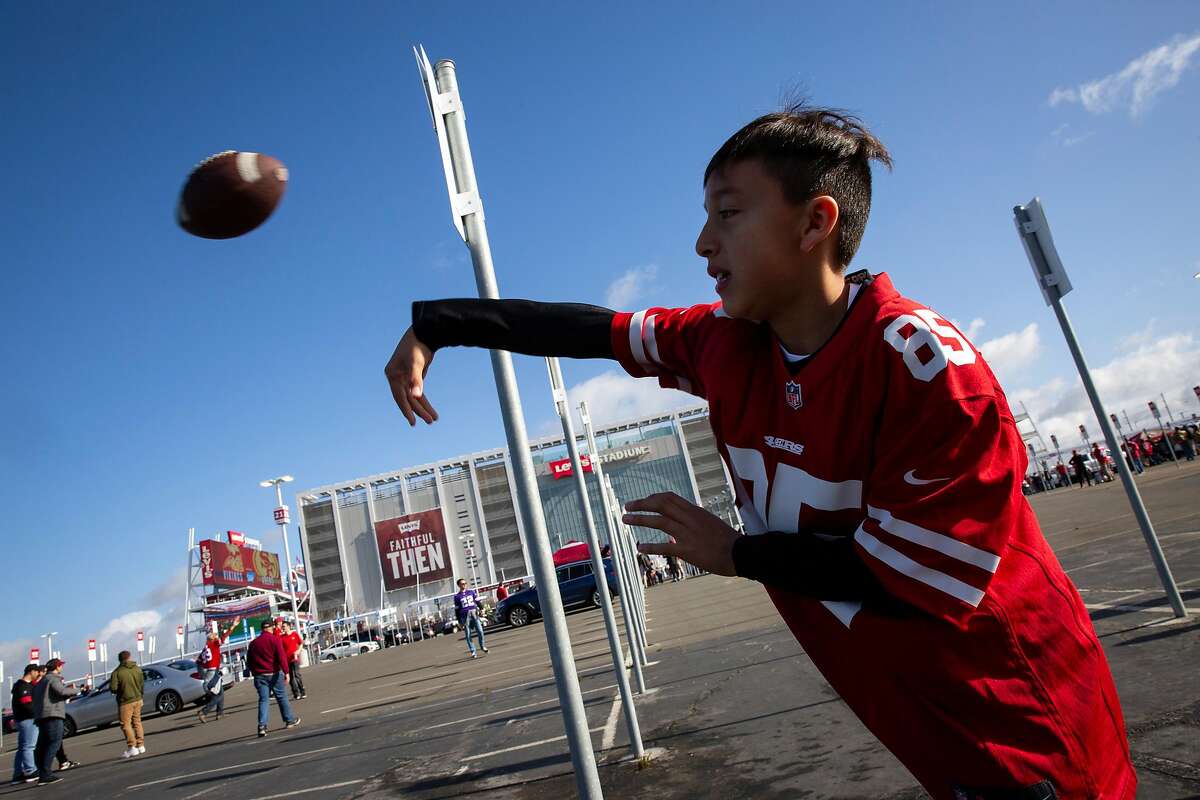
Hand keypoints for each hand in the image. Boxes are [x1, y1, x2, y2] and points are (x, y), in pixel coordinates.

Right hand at [384, 326, 438, 425]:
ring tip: (433, 419)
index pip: (399, 397)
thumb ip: (416, 380)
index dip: (406, 410)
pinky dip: (424, 401)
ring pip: (413, 397)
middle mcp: (396, 378)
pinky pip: (418, 392)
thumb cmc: (418, 347)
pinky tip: (431, 410)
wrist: (425, 333)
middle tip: (430, 422)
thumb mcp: (416, 363)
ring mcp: (404, 378)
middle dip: (419, 410)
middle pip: (407, 399)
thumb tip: (416, 396)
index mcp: (392, 375)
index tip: (413, 422)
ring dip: (423, 408)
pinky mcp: (413, 377)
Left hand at [623, 492, 738, 576]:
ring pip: (659, 521)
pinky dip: (650, 546)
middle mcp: (690, 519)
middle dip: (642, 504)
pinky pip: (665, 546)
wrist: (742, 553)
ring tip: (625, 519)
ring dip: (640, 519)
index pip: (670, 497)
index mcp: (695, 511)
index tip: (644, 501)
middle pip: (661, 504)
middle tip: (627, 506)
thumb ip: (696, 519)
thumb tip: (684, 517)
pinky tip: (639, 547)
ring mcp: (688, 534)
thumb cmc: (729, 540)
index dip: (653, 498)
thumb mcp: (711, 522)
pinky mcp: (688, 550)